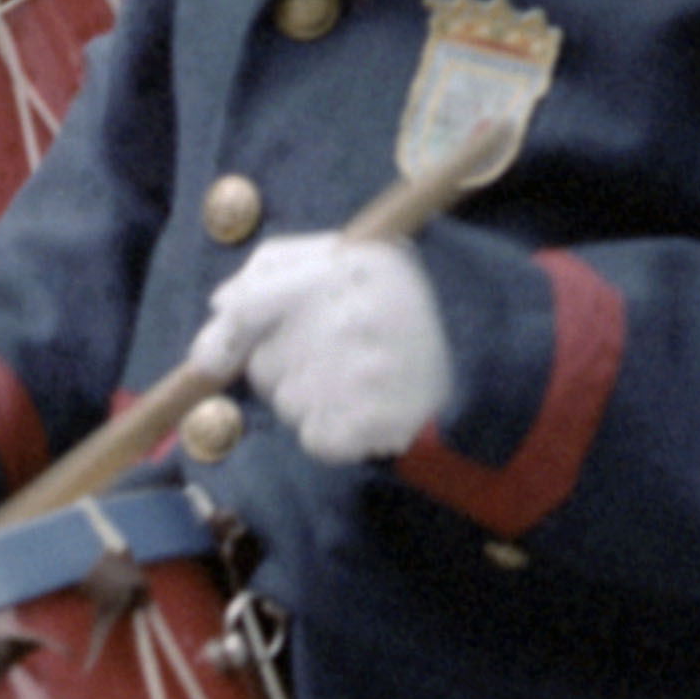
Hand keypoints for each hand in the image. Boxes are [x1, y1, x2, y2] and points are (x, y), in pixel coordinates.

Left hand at [187, 233, 452, 464]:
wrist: (488, 358)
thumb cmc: (401, 306)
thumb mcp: (351, 259)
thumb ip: (276, 266)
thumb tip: (218, 304)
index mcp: (350, 267)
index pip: (251, 305)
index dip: (224, 335)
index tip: (210, 358)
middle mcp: (355, 317)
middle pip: (263, 364)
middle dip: (284, 364)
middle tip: (335, 355)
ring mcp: (367, 374)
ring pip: (287, 403)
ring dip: (309, 399)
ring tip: (359, 379)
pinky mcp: (375, 424)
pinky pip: (315, 438)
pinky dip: (332, 433)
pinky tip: (366, 411)